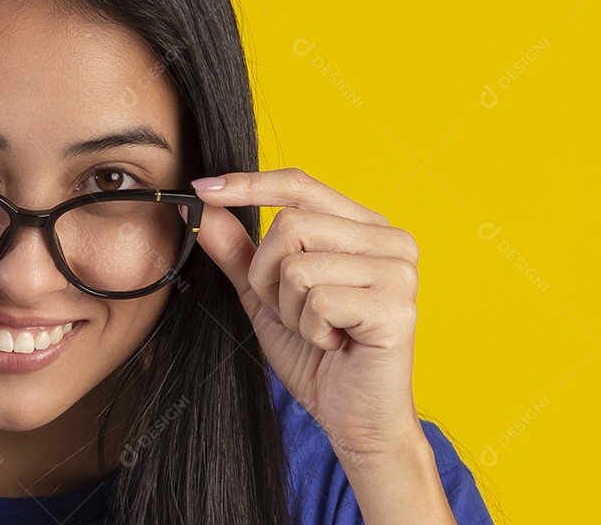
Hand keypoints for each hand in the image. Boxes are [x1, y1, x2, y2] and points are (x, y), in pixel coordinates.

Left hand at [189, 168, 423, 458]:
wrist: (353, 417)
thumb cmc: (316, 355)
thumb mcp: (265, 295)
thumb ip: (237, 249)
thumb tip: (202, 203)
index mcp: (364, 226)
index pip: (300, 184)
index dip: (249, 184)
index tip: (204, 189)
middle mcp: (391, 239)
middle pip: (290, 224)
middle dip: (267, 276)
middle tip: (293, 311)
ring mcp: (399, 272)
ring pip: (298, 265)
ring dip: (289, 308)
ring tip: (318, 329)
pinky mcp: (398, 308)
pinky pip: (319, 301)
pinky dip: (310, 330)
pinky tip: (334, 344)